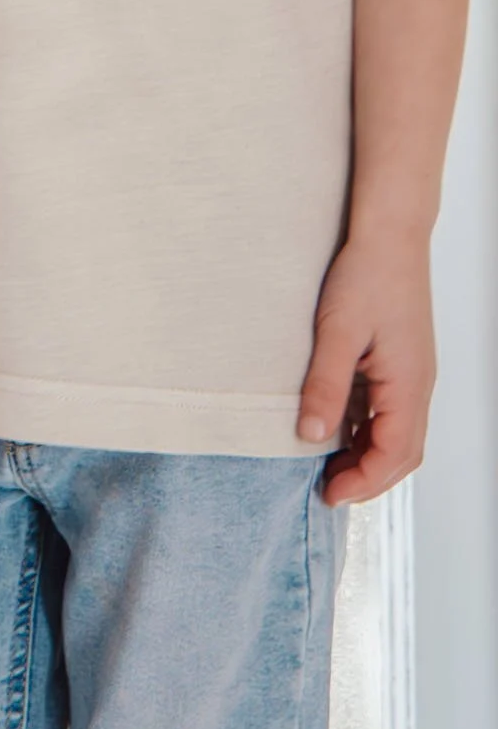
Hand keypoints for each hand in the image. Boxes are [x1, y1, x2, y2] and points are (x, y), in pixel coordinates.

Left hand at [298, 232, 435, 505]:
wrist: (389, 235)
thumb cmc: (367, 276)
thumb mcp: (337, 332)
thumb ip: (326, 386)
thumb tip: (312, 435)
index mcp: (409, 387)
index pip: (394, 456)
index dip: (363, 482)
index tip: (329, 494)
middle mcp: (417, 387)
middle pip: (401, 453)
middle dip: (367, 477)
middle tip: (326, 488)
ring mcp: (411, 375)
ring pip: (396, 433)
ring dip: (367, 454)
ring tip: (327, 464)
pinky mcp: (400, 362)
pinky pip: (389, 410)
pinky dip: (367, 428)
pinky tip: (337, 425)